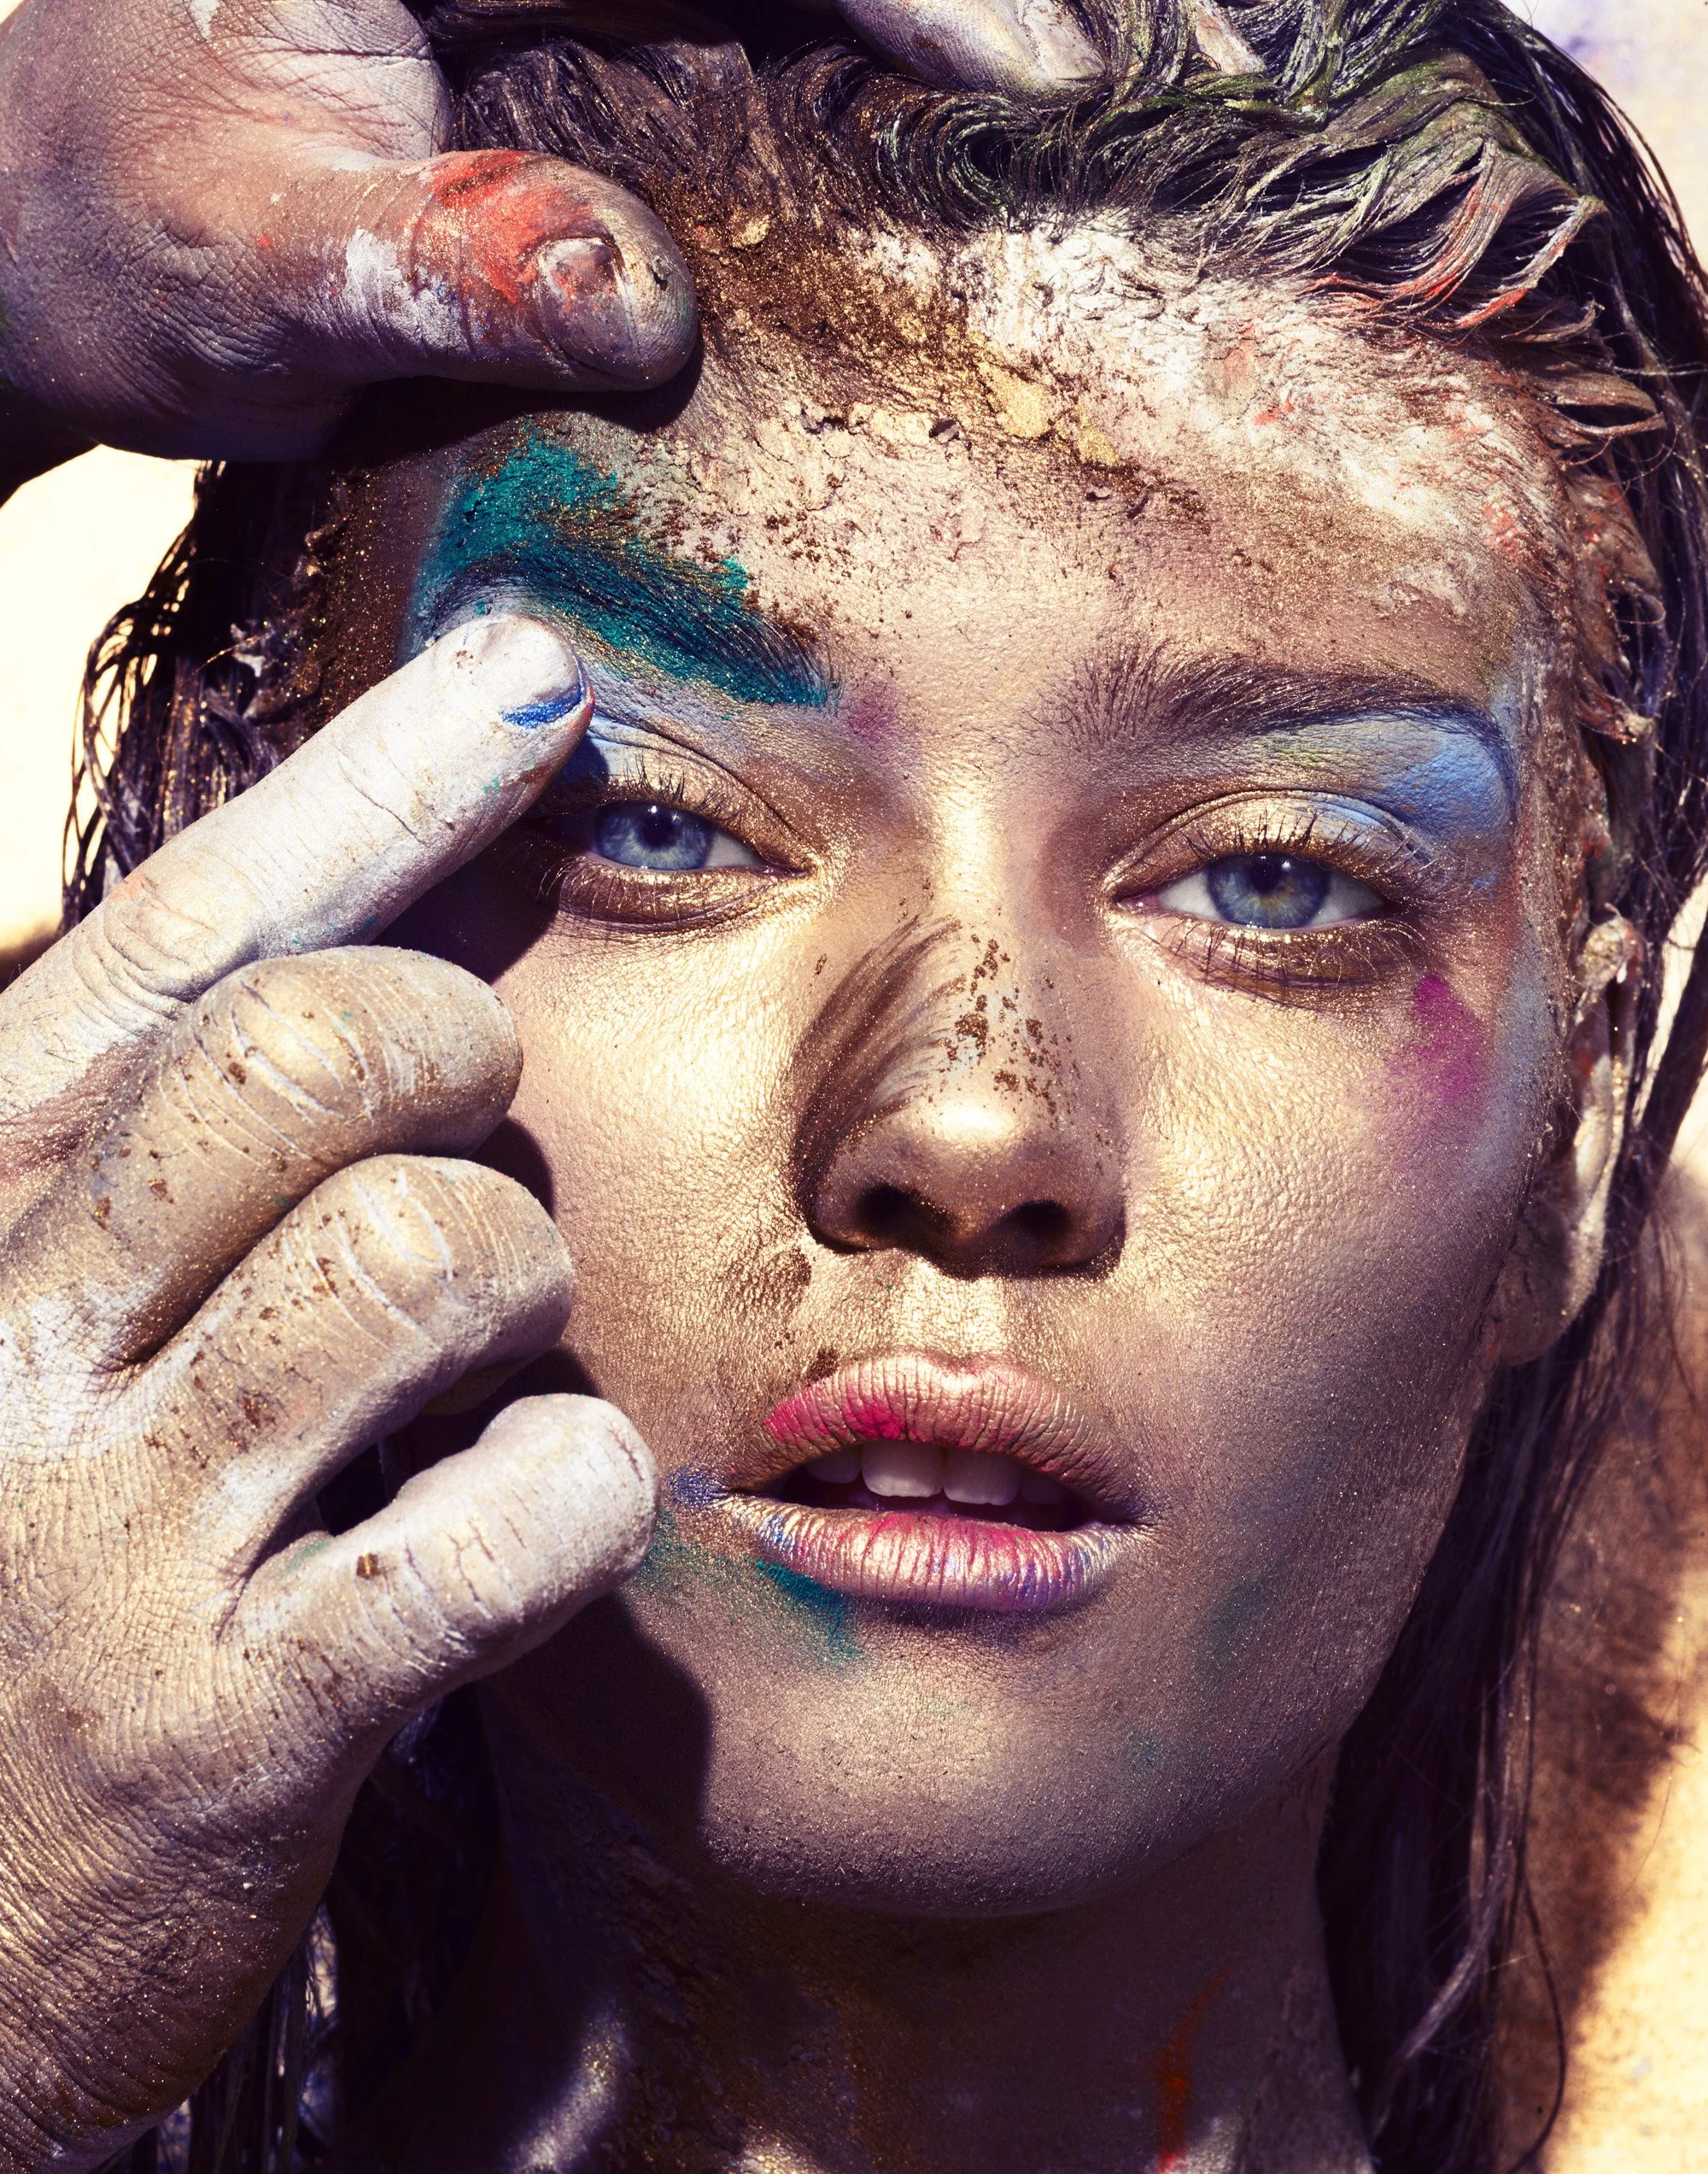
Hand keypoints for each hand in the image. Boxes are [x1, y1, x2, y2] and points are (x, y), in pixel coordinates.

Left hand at [0, 0, 1097, 482]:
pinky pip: (782, 10)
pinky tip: (1014, 121)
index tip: (1060, 85)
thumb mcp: (249, 276)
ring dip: (987, 14)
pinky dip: (905, 53)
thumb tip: (637, 298)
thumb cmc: (128, 249)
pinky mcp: (595, 10)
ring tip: (1154, 93)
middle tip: (1191, 75)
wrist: (66, 240)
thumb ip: (427, 270)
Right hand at [0, 615, 655, 2173]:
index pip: (197, 928)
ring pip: (430, 1256)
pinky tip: (529, 1522)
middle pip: (329, 1050)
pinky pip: (500, 1523)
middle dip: (464, 1057)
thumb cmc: (34, 1544)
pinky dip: (572, 1498)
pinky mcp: (230, 1721)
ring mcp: (115, 1526)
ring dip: (520, 1288)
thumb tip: (411, 911)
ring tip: (478, 1362)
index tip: (537, 678)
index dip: (383, 783)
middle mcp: (21, 1326)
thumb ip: (198, 1120)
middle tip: (466, 1136)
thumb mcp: (62, 1294)